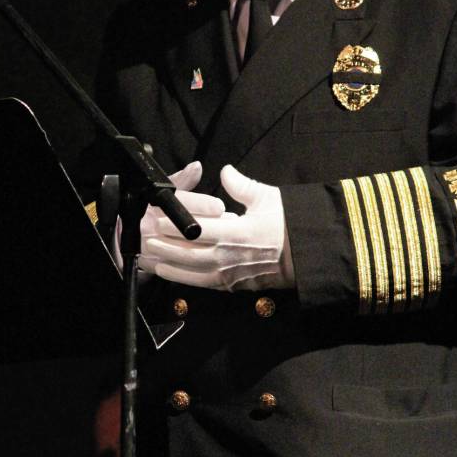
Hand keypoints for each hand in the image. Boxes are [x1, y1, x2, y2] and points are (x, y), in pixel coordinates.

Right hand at [112, 161, 218, 271]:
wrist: (120, 236)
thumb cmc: (142, 209)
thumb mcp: (159, 190)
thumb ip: (181, 180)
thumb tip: (197, 167)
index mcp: (154, 204)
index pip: (180, 202)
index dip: (201, 204)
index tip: (219, 207)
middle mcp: (152, 226)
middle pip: (185, 228)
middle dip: (212, 226)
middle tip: (232, 223)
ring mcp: (152, 247)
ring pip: (185, 249)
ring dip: (208, 245)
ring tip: (227, 239)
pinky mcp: (154, 264)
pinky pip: (178, 267)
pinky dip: (197, 264)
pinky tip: (211, 258)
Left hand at [140, 164, 293, 290]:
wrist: (309, 254)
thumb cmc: (289, 223)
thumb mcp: (267, 197)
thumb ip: (241, 185)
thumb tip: (224, 171)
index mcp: (239, 232)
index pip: (199, 229)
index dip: (176, 225)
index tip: (158, 217)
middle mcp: (232, 256)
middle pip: (191, 253)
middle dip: (167, 246)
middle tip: (147, 238)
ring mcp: (233, 274)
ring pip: (194, 272)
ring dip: (172, 266)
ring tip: (152, 259)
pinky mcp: (235, 285)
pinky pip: (205, 284)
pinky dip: (186, 280)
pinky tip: (173, 274)